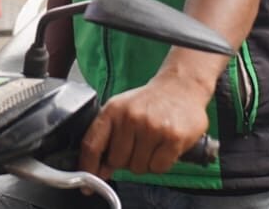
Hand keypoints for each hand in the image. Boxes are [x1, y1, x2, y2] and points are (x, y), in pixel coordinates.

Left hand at [80, 74, 209, 177]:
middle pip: (117, 162)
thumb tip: (99, 171)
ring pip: (138, 168)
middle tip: (138, 144)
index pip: (92, 145)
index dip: (87, 167)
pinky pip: (158, 168)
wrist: (181, 85)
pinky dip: (161, 163)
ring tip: (153, 142)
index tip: (87, 184)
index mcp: (113, 110)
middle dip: (126, 160)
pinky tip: (165, 146)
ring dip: (145, 162)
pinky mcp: (173, 137)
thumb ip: (107, 139)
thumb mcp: (122, 111)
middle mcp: (130, 117)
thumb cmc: (150, 101)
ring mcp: (152, 127)